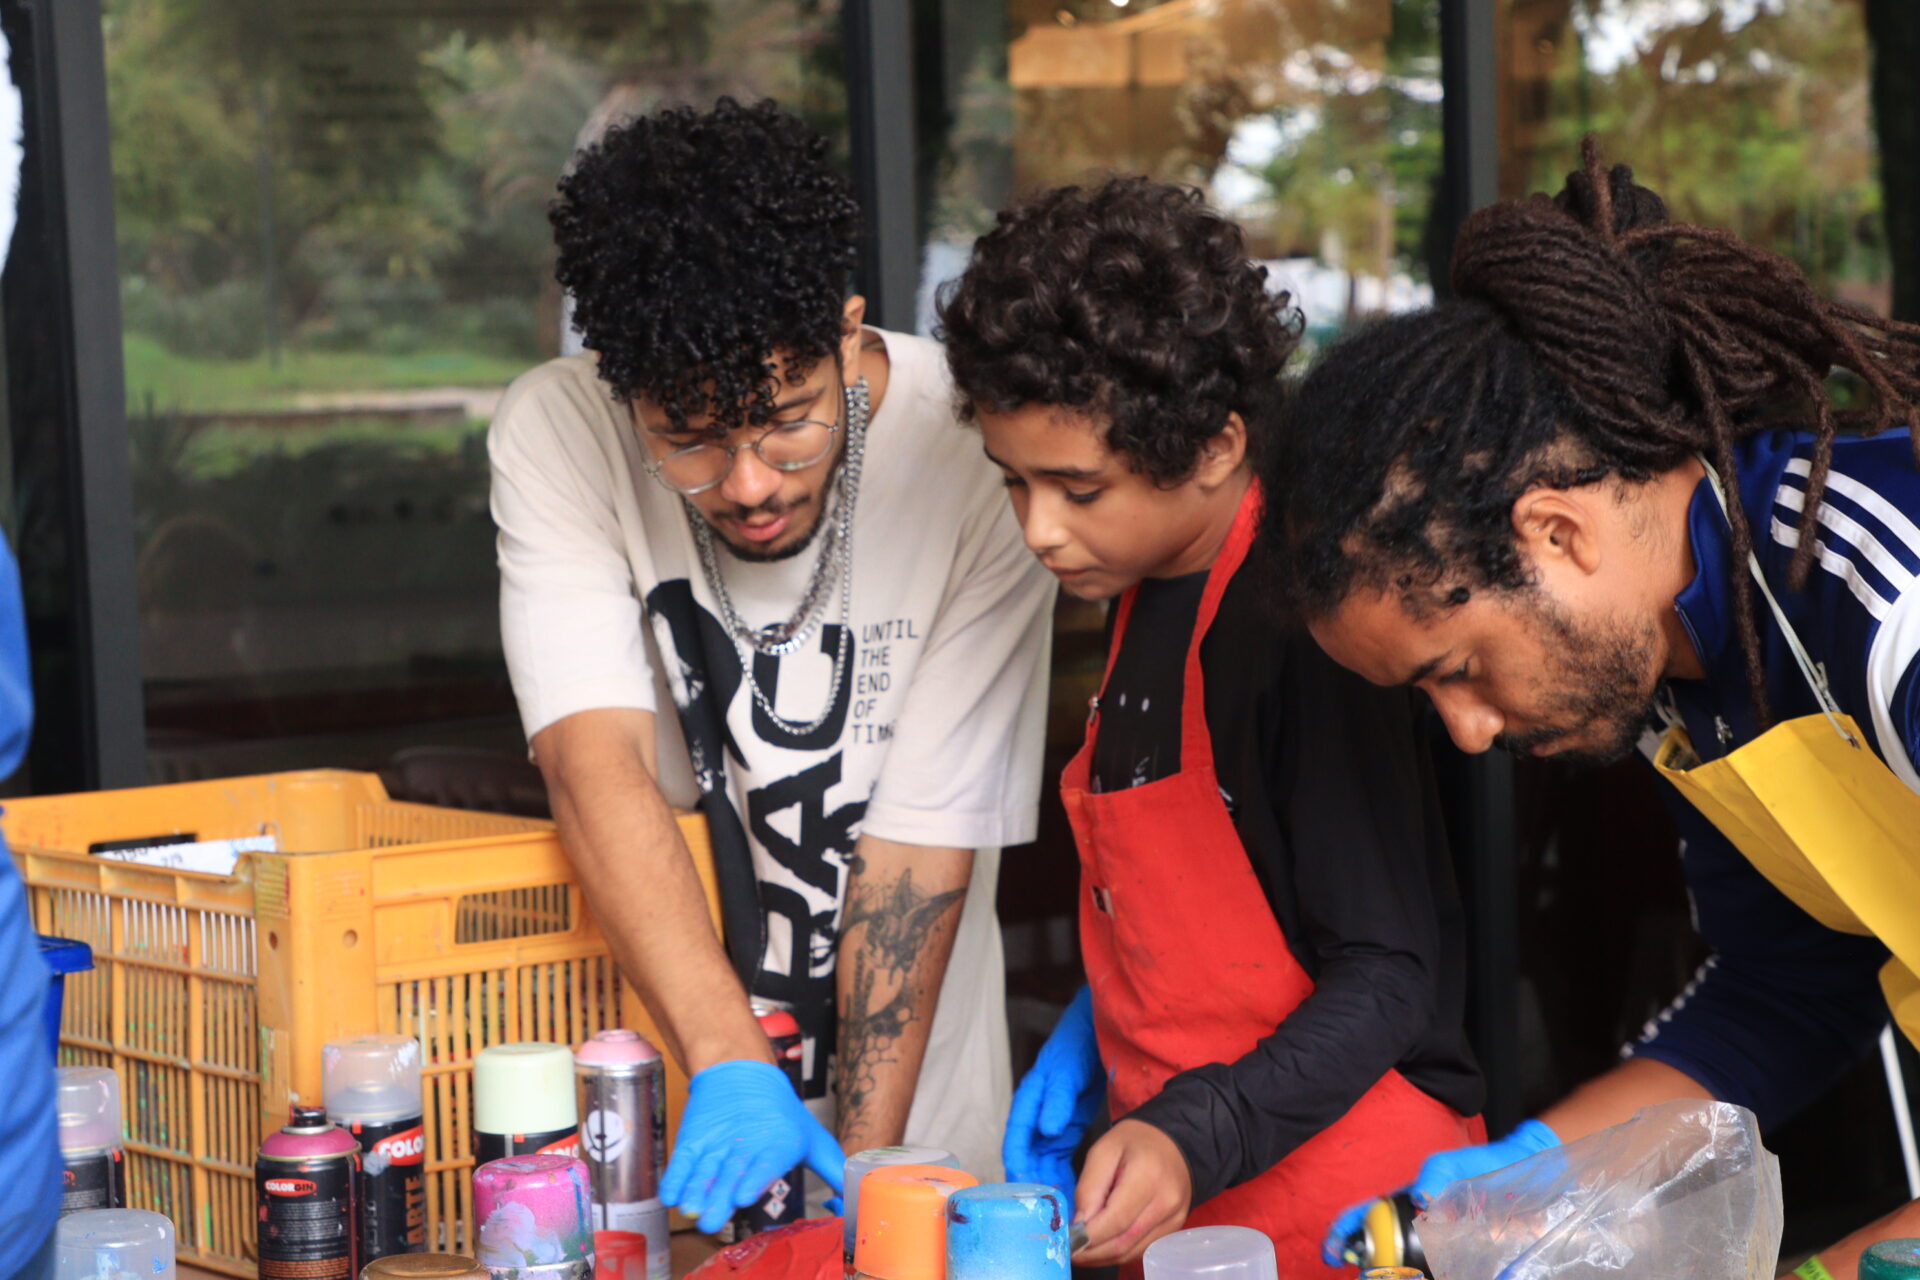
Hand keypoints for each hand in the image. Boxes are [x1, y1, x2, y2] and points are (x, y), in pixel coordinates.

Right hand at [661, 1059, 847, 1233]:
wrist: (741, 1072)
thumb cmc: (782, 1114)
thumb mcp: (813, 1139)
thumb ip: (834, 1172)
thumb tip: (849, 1205)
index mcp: (779, 1143)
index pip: (766, 1162)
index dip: (754, 1178)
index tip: (743, 1195)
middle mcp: (746, 1143)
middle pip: (731, 1173)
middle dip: (719, 1197)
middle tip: (712, 1219)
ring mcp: (717, 1142)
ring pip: (704, 1170)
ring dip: (695, 1191)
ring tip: (691, 1209)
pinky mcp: (694, 1139)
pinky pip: (682, 1160)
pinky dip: (675, 1178)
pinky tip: (671, 1196)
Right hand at [1004, 986, 1104, 1190]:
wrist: (1094, 1036)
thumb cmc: (1074, 1048)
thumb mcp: (1065, 1071)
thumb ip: (1056, 1099)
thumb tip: (1047, 1129)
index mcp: (1028, 1101)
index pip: (1016, 1138)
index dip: (1017, 1164)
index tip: (1021, 1186)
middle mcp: (1035, 1117)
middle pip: (1028, 1156)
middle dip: (1033, 1182)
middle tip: (1043, 1208)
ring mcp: (1049, 1125)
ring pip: (1043, 1162)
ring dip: (1048, 1183)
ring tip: (1058, 1208)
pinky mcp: (1065, 1130)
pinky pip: (1059, 1160)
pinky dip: (1063, 1176)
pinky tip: (1070, 1194)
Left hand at [1071, 1119, 1191, 1265]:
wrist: (1172, 1141)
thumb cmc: (1133, 1141)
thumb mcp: (1102, 1151)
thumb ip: (1089, 1187)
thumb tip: (1079, 1225)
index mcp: (1148, 1176)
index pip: (1116, 1220)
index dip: (1089, 1236)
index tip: (1067, 1240)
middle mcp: (1166, 1202)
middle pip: (1124, 1242)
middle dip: (1092, 1252)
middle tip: (1069, 1251)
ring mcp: (1174, 1218)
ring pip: (1132, 1252)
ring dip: (1103, 1257)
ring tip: (1082, 1251)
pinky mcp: (1174, 1227)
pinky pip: (1142, 1248)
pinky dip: (1118, 1252)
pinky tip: (1102, 1246)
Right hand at [1320, 1119, 1560, 1266]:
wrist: (1534, 1178)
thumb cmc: (1491, 1165)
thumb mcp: (1458, 1162)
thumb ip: (1435, 1172)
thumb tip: (1417, 1198)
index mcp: (1410, 1198)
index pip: (1366, 1214)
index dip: (1344, 1232)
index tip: (1333, 1254)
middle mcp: (1420, 1223)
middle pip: (1381, 1247)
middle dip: (1365, 1264)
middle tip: (1362, 1278)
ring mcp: (1443, 1242)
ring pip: (1409, 1265)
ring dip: (1394, 1276)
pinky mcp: (1466, 1257)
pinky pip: (1440, 1272)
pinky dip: (1426, 1279)